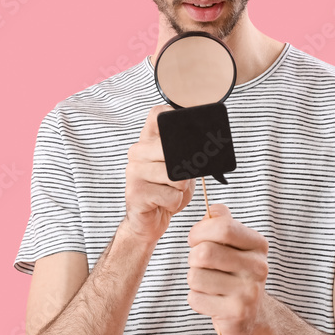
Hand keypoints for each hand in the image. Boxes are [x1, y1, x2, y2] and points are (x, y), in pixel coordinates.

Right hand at [123, 105, 195, 243]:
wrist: (147, 221)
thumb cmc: (165, 192)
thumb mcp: (180, 168)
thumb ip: (185, 155)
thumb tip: (201, 150)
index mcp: (147, 141)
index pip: (158, 114)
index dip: (175, 117)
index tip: (186, 135)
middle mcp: (137, 152)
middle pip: (174, 149)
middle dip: (186, 169)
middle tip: (180, 178)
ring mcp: (134, 171)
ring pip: (177, 176)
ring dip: (180, 189)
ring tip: (170, 192)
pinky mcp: (136, 192)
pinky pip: (171, 195)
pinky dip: (174, 203)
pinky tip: (163, 203)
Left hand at [187, 203, 269, 334]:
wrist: (252, 314)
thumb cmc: (235, 272)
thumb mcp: (234, 244)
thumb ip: (222, 222)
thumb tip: (212, 210)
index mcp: (258, 244)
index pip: (223, 227)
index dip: (200, 231)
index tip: (195, 239)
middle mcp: (258, 267)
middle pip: (205, 253)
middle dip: (193, 257)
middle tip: (199, 263)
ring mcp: (249, 292)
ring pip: (196, 276)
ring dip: (194, 279)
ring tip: (207, 282)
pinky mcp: (237, 313)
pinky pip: (195, 299)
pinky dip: (196, 298)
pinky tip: (211, 300)